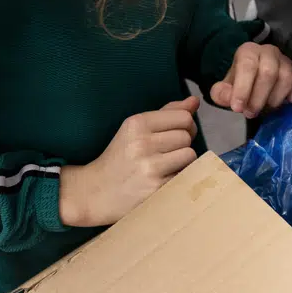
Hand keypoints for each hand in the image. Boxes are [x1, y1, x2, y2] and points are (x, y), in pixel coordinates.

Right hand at [60, 96, 199, 226]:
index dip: (186, 126)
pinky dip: (179, 177)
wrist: (97, 191)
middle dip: (182, 144)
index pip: (183, 117)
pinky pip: (185, 175)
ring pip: (190, 155)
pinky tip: (163, 179)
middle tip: (167, 152)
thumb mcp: (136, 129)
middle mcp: (143, 143)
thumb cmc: (121, 158)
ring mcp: (150, 166)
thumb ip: (167, 113)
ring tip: (166, 165)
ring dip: (183, 161)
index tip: (176, 134)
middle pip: (186, 136)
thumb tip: (194, 101)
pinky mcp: (157, 187)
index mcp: (137, 123)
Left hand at [209, 42, 291, 117]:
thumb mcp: (225, 90)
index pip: (247, 65)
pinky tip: (286, 103)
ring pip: (287, 77)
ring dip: (275, 99)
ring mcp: (288, 62)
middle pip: (269, 72)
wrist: (257, 85)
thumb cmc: (241, 86)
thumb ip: (221, 93)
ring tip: (266, 108)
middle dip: (259, 97)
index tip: (238, 108)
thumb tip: (230, 99)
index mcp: (249, 52)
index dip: (243, 88)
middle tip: (251, 113)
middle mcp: (270, 52)